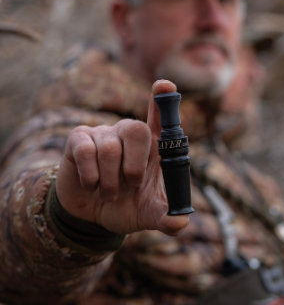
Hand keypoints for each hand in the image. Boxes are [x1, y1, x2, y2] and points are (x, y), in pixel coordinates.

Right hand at [56, 80, 189, 234]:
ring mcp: (104, 134)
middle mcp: (130, 134)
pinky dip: (90, 173)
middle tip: (132, 185)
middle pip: (136, 129)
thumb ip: (168, 219)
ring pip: (109, 147)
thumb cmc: (127, 207)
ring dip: (110, 179)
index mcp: (154, 146)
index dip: (163, 100)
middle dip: (135, 163)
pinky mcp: (78, 140)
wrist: (91, 218)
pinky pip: (84, 150)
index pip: (161, 117)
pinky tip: (91, 184)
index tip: (165, 85)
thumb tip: (180, 223)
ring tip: (109, 194)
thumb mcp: (150, 216)